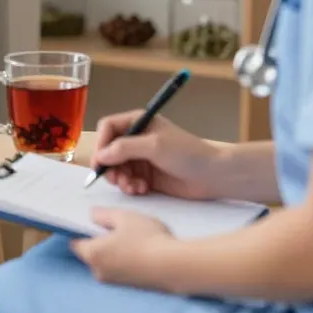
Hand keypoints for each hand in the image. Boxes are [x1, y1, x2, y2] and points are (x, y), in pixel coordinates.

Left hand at [70, 208, 172, 284]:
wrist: (174, 266)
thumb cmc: (146, 238)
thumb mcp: (123, 216)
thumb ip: (103, 214)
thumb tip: (92, 216)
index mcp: (92, 254)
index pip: (76, 243)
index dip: (82, 231)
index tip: (94, 223)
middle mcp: (99, 272)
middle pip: (90, 253)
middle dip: (99, 241)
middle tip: (116, 228)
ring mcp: (114, 282)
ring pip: (106, 262)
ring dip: (113, 251)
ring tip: (131, 238)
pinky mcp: (128, 287)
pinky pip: (119, 270)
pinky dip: (124, 260)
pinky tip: (139, 251)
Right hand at [92, 111, 223, 200]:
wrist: (213, 175)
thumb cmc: (187, 153)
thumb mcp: (154, 146)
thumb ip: (124, 148)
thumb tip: (100, 155)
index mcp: (139, 122)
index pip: (108, 127)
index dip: (101, 143)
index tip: (100, 161)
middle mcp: (137, 139)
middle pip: (109, 150)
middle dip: (111, 166)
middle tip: (117, 180)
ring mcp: (142, 158)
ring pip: (117, 168)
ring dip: (121, 179)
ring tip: (134, 187)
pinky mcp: (147, 176)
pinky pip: (128, 181)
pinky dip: (131, 187)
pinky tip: (142, 190)